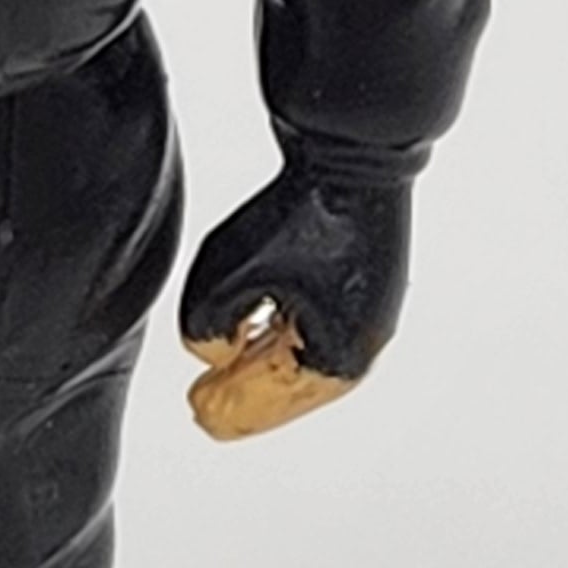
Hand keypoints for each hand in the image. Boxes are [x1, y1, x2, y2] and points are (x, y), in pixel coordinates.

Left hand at [177, 158, 410, 443]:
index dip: (229, 408)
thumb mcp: (228, 274)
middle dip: (248, 398)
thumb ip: (207, 329)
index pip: (269, 400)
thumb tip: (214, 353)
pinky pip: (318, 336)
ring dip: (265, 373)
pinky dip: (285, 347)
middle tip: (206, 410)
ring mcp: (367, 317)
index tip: (199, 411)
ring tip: (227, 378)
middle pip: (292, 392)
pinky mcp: (363, 290)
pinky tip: (259, 342)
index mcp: (335, 356)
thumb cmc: (301, 212)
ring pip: (305, 366)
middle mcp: (361, 345)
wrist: (351, 156)